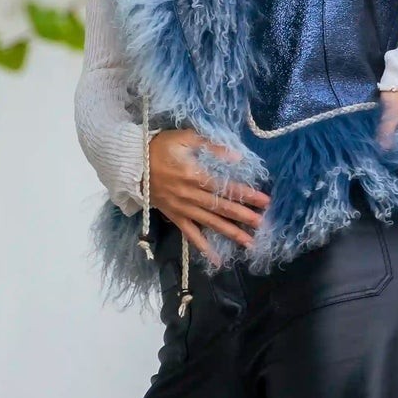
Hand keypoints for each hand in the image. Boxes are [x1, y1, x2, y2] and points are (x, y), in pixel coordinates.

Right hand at [148, 130, 269, 256]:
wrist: (132, 163)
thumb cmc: (160, 147)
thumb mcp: (185, 138)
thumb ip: (211, 147)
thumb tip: (237, 157)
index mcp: (195, 175)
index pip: (226, 187)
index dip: (246, 194)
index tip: (264, 201)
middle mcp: (191, 195)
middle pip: (222, 208)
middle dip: (244, 216)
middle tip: (262, 223)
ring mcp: (183, 208)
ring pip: (210, 223)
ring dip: (230, 233)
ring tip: (249, 242)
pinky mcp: (175, 216)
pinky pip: (190, 235)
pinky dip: (203, 247)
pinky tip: (216, 259)